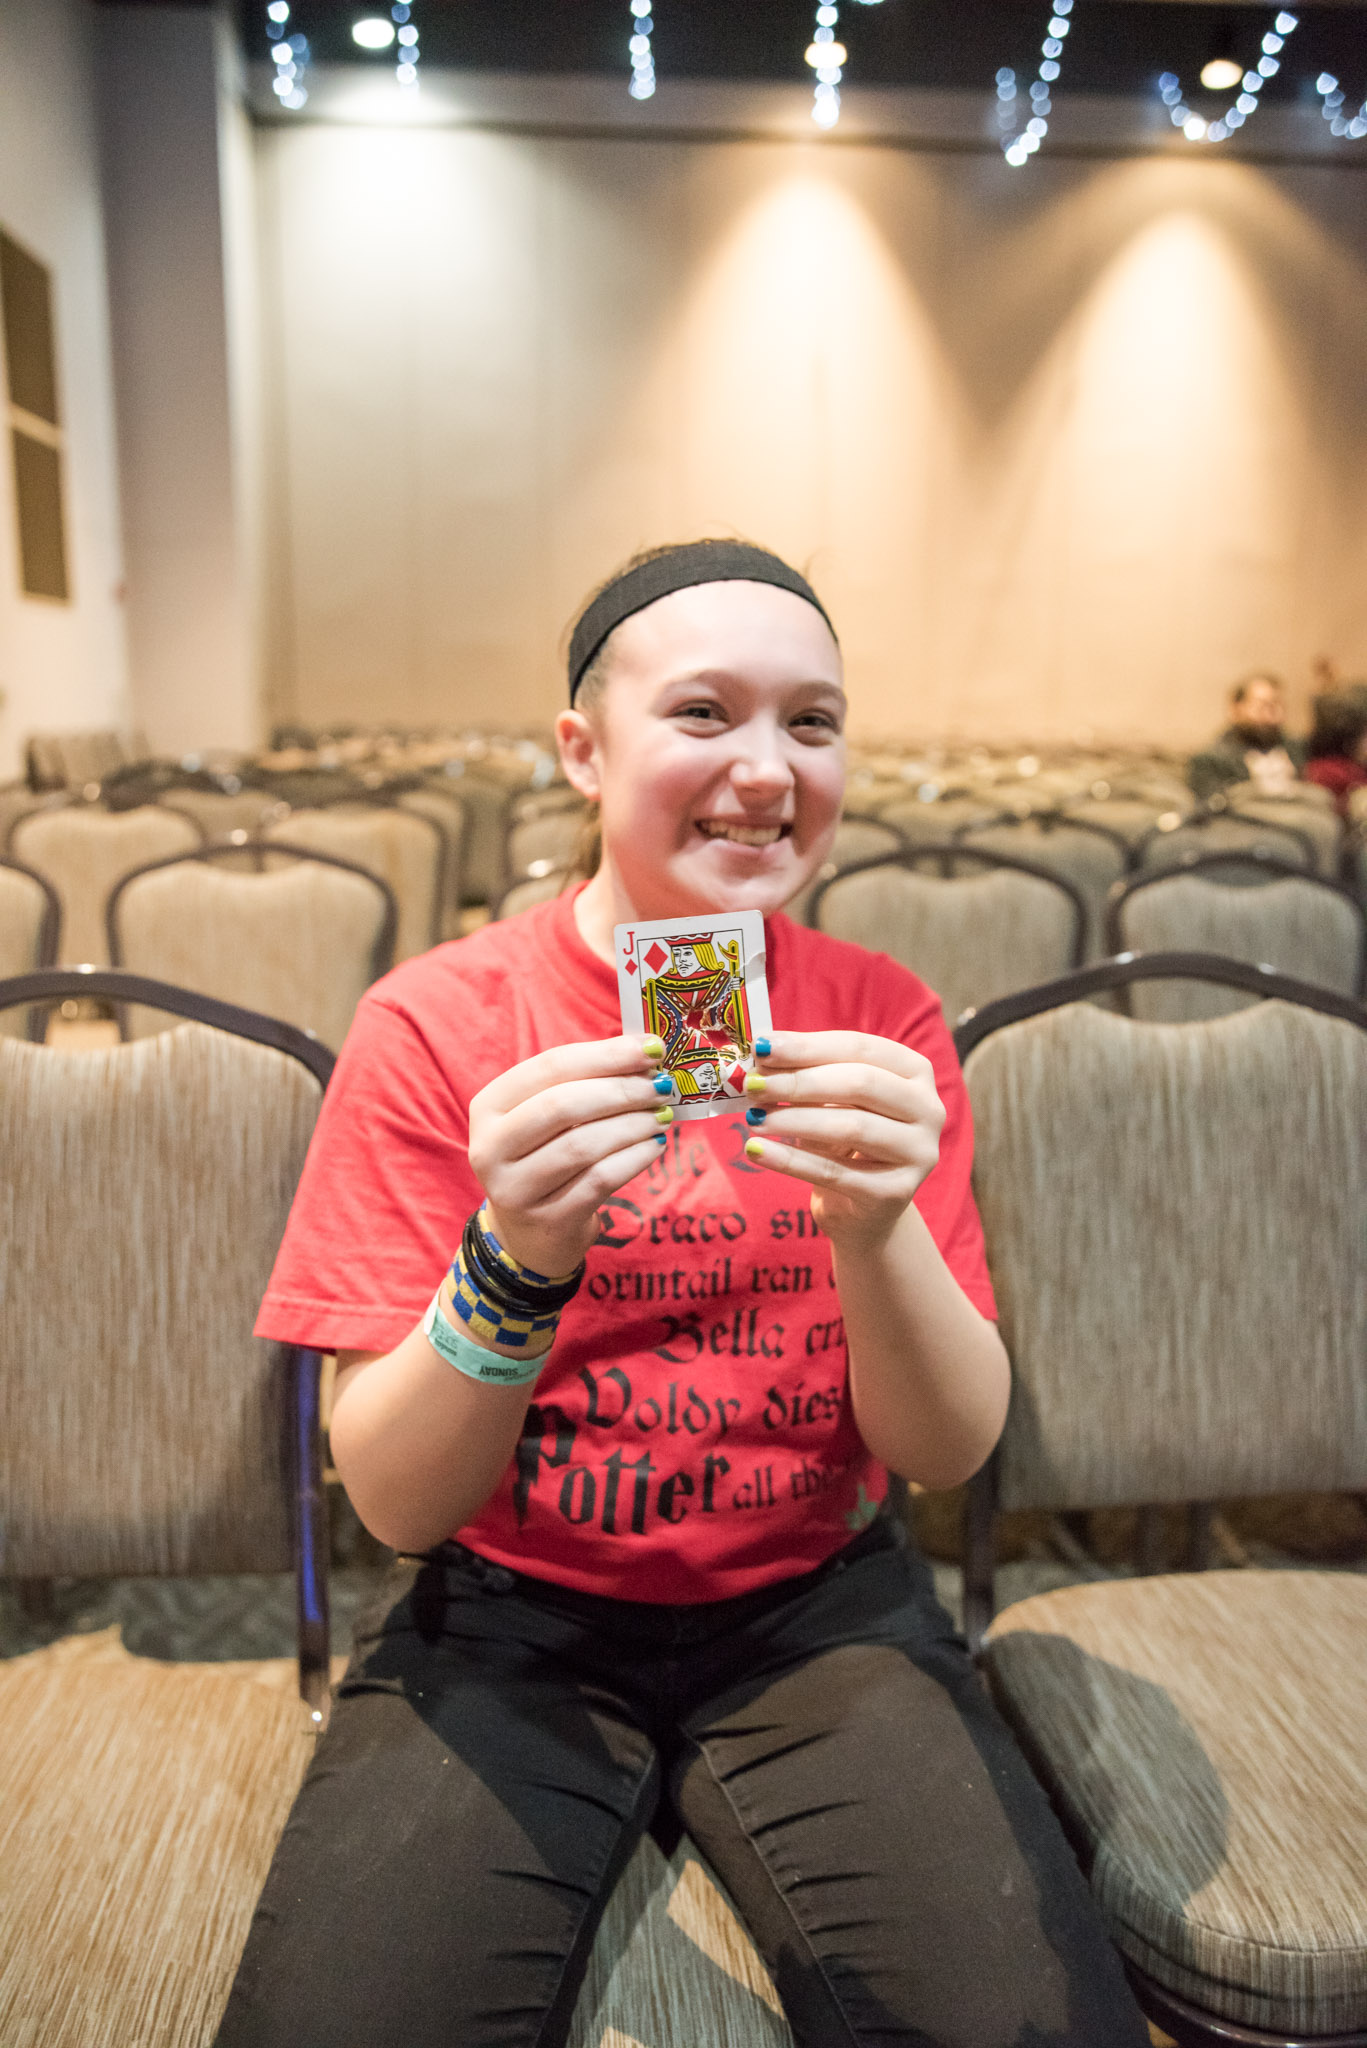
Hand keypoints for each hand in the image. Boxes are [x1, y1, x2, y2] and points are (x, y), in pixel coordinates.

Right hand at [467, 1036, 670, 1277]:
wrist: (530, 1233)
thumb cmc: (546, 1157)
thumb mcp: (548, 1118)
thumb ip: (586, 1083)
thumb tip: (645, 1054)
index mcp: (489, 1106)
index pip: (550, 1067)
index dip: (605, 1054)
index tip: (652, 1047)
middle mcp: (490, 1147)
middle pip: (562, 1105)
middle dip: (621, 1090)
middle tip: (662, 1086)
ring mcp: (515, 1189)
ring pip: (582, 1145)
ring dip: (632, 1125)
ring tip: (662, 1115)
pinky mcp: (548, 1220)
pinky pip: (600, 1181)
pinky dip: (635, 1158)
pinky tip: (655, 1145)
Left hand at [741, 1031, 943, 1250]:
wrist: (862, 1208)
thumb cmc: (844, 1141)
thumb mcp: (830, 1102)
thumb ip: (805, 1075)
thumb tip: (761, 1057)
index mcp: (915, 1073)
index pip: (859, 1048)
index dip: (808, 1046)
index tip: (761, 1047)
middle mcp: (928, 1109)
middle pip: (860, 1084)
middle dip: (800, 1082)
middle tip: (753, 1086)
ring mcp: (918, 1153)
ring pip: (851, 1127)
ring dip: (794, 1119)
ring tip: (752, 1118)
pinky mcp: (896, 1193)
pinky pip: (834, 1172)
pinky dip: (790, 1160)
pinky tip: (757, 1150)